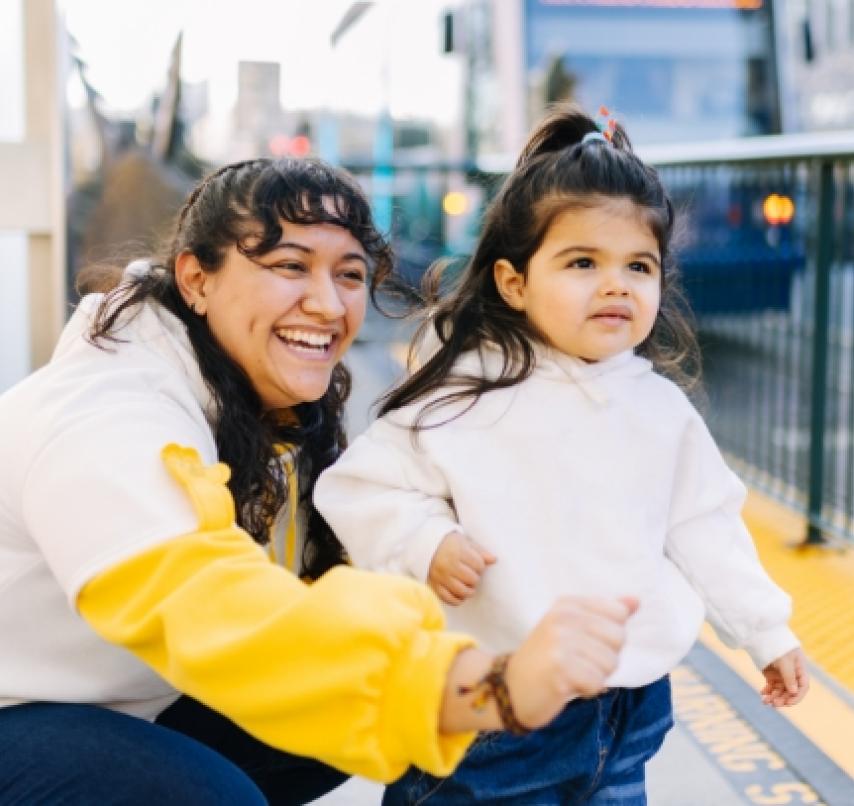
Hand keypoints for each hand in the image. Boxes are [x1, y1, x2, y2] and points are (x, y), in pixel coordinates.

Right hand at [428, 531, 495, 604]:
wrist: (424, 546)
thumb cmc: (449, 544)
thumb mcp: (465, 542)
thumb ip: (480, 551)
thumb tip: (494, 560)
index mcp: (457, 551)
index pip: (479, 565)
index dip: (480, 566)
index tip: (475, 563)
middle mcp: (448, 565)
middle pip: (473, 579)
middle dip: (475, 578)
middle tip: (470, 574)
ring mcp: (440, 577)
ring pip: (463, 592)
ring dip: (469, 590)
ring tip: (468, 584)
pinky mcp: (434, 587)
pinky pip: (450, 600)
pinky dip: (458, 599)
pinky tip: (459, 593)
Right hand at [504, 596, 637, 729]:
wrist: (511, 688)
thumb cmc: (547, 659)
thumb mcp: (573, 629)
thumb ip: (605, 614)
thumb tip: (636, 601)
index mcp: (568, 604)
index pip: (618, 614)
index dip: (608, 637)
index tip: (584, 644)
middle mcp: (563, 617)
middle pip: (618, 638)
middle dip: (605, 658)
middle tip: (577, 663)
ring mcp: (560, 641)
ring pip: (610, 663)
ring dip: (595, 676)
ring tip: (571, 674)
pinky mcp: (559, 667)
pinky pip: (597, 682)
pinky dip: (587, 690)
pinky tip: (567, 686)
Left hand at [761, 647, 808, 706]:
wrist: (763, 636)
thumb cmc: (778, 645)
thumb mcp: (785, 660)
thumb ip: (789, 676)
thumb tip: (794, 692)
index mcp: (800, 670)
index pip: (802, 687)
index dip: (797, 697)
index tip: (788, 703)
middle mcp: (792, 674)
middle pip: (790, 692)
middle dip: (783, 699)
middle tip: (774, 704)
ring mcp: (781, 675)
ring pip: (780, 691)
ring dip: (774, 697)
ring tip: (765, 701)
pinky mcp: (771, 675)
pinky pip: (771, 687)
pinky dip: (767, 692)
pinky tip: (762, 694)